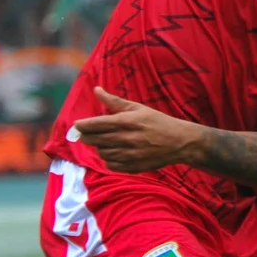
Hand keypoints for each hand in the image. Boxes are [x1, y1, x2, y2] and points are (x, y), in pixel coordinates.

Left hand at [71, 87, 201, 172]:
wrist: (179, 142)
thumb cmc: (158, 122)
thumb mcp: (137, 108)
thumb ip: (114, 101)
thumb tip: (96, 90)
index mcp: (126, 122)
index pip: (95, 125)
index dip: (82, 125)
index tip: (77, 125)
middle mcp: (125, 139)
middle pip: (95, 140)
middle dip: (86, 136)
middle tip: (85, 134)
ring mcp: (129, 155)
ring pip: (101, 153)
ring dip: (98, 147)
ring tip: (103, 142)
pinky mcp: (132, 166)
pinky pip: (111, 165)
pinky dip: (108, 159)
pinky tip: (113, 152)